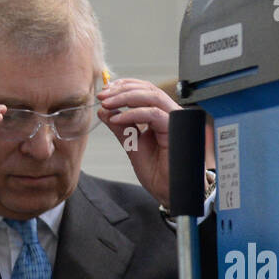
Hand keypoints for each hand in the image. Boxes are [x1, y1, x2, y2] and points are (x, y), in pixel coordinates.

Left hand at [96, 78, 213, 208]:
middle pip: (147, 89)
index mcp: (160, 115)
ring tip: (107, 104)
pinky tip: (116, 119)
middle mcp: (169, 114)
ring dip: (126, 98)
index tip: (104, 92)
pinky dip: (132, 114)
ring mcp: (174, 120)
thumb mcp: (132, 145)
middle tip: (103, 96)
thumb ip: (120, 127)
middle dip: (122, 90)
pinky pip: (153, 114)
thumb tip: (104, 111)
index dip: (124, 87)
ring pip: (151, 97)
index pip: (144, 91)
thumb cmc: (157, 171)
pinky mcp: (176, 129)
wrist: (168, 191)